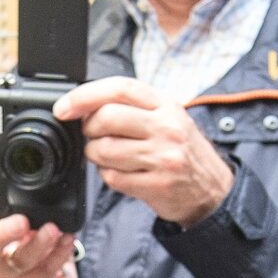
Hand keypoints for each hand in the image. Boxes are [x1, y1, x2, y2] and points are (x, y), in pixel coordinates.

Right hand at [0, 184, 76, 277]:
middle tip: (21, 221)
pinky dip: (60, 254)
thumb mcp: (17, 211)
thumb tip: (28, 164)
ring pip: (20, 261)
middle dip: (2, 233)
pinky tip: (68, 239)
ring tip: (54, 229)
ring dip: (39, 244)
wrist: (48, 273)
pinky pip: (47, 271)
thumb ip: (17, 192)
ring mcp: (13, 271)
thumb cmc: (28, 234)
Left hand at [53, 75, 233, 228]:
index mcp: (166, 104)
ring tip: (110, 156)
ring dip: (96, 155)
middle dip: (89, 130)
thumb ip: (132, 107)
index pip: (118, 88)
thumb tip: (83, 106)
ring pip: (104, 150)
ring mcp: (163, 157)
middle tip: (94, 136)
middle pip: (106, 118)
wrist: (213, 189)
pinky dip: (110, 176)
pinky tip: (124, 173)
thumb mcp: (167, 117)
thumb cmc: (182, 150)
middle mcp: (167, 127)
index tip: (64, 108)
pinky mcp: (157, 184)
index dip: (84, 96)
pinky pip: (113, 178)